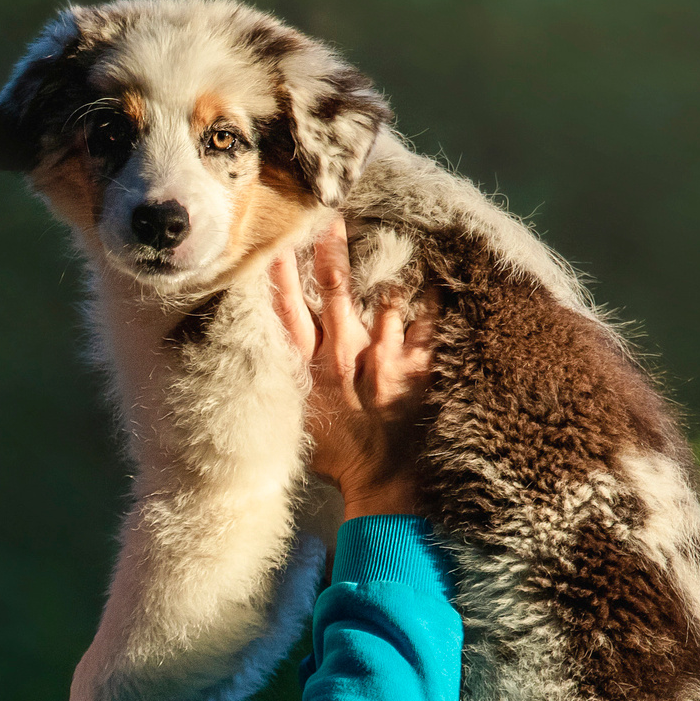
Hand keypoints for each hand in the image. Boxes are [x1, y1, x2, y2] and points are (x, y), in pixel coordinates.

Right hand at [269, 220, 434, 518]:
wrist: (382, 487)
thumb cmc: (336, 459)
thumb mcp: (296, 421)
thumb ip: (283, 385)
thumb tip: (264, 360)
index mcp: (308, 368)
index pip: (287, 308)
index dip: (280, 272)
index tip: (276, 239)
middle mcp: (344, 355)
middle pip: (332, 291)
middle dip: (329, 250)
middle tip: (329, 213)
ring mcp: (384, 359)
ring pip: (383, 299)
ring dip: (383, 268)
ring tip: (389, 231)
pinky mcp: (418, 369)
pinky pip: (428, 323)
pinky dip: (431, 299)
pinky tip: (435, 273)